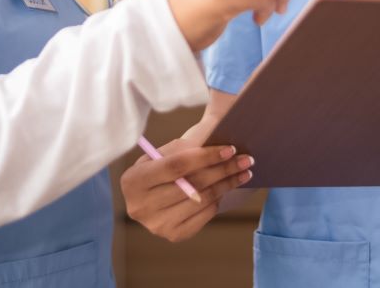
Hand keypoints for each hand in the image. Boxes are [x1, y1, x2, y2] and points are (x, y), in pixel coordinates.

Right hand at [120, 139, 254, 242]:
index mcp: (133, 180)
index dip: (205, 157)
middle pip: (192, 185)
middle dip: (223, 170)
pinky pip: (204, 215)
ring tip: (244, 172)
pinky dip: (218, 199)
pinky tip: (226, 187)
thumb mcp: (164, 152)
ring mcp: (157, 225)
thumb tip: (221, 145)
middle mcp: (141, 206)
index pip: (176, 166)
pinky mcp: (173, 235)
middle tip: (246, 159)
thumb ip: (185, 149)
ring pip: (202, 200)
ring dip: (227, 184)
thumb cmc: (160, 166)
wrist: (151, 194)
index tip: (230, 149)